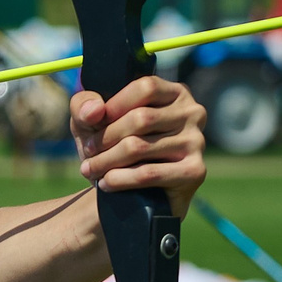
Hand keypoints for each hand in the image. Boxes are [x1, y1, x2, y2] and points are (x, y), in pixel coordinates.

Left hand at [70, 77, 205, 212]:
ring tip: (90, 169)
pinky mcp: (194, 172)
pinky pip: (149, 173)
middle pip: (141, 119)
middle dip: (106, 137)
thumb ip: (85, 105)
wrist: (132, 194)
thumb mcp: (92, 120)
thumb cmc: (113, 146)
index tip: (93, 122)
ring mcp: (196, 142)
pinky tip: (106, 183)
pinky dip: (121, 179)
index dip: (115, 104)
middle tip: (88, 151)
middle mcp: (192, 113)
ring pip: (140, 147)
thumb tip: (94, 111)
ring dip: (106, 161)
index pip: (146, 87)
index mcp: (174, 93)